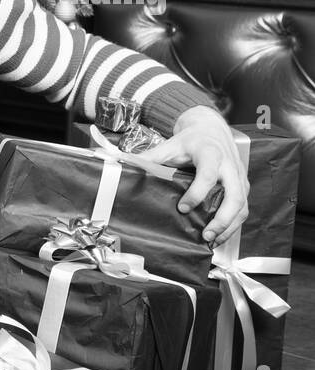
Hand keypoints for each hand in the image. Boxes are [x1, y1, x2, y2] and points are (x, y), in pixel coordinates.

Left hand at [143, 105, 247, 244]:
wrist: (211, 129)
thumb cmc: (191, 139)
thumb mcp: (170, 145)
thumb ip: (151, 158)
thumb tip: (127, 166)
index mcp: (210, 153)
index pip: (209, 175)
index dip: (197, 193)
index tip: (183, 208)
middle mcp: (230, 166)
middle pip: (235, 195)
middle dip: (223, 218)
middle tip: (206, 234)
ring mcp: (239, 177)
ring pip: (242, 205)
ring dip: (229, 225)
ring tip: (211, 240)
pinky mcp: (242, 185)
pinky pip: (242, 207)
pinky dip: (233, 223)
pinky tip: (219, 235)